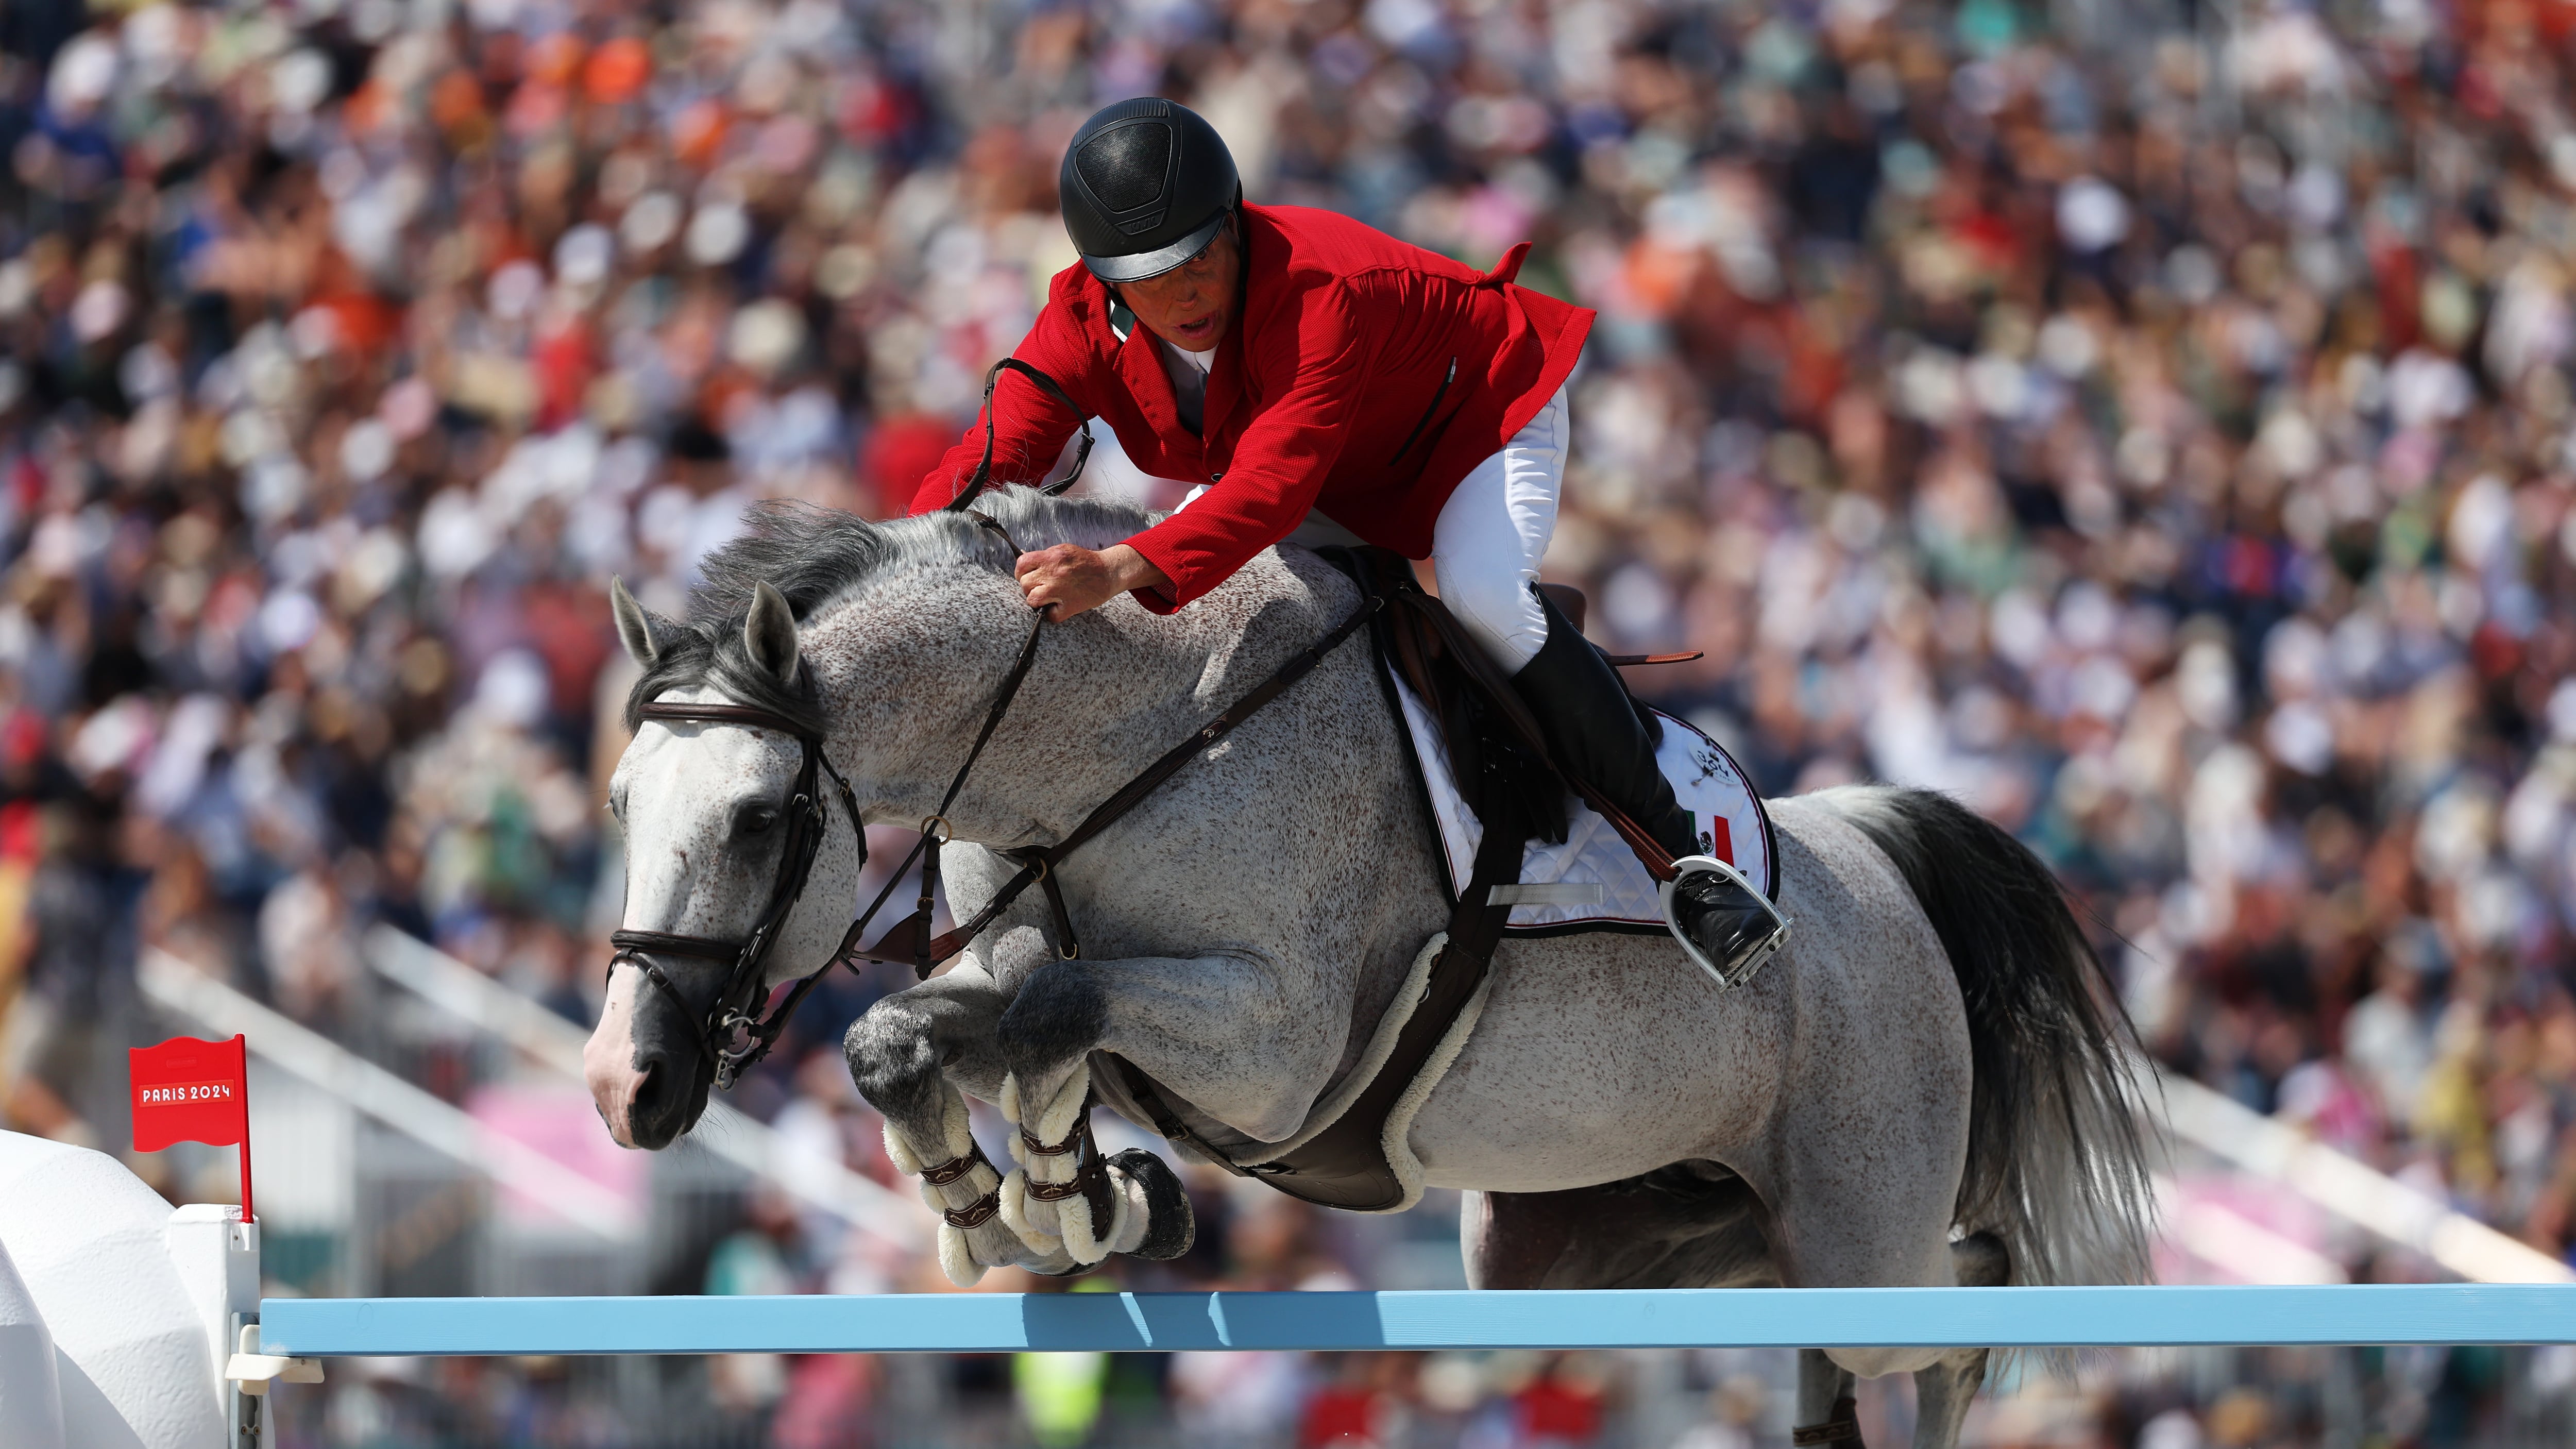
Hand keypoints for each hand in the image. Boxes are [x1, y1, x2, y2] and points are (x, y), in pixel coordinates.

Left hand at [1013, 543, 1170, 619]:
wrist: (1109, 572)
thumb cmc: (1087, 562)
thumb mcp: (1064, 550)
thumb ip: (1046, 557)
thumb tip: (1029, 566)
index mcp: (1052, 557)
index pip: (1022, 564)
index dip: (1021, 572)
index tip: (1027, 576)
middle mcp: (1053, 573)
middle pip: (1025, 584)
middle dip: (1029, 587)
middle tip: (1040, 587)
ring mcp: (1061, 590)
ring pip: (1032, 600)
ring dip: (1037, 601)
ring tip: (1047, 598)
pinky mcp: (1070, 606)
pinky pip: (1050, 615)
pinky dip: (1053, 614)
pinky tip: (1059, 607)